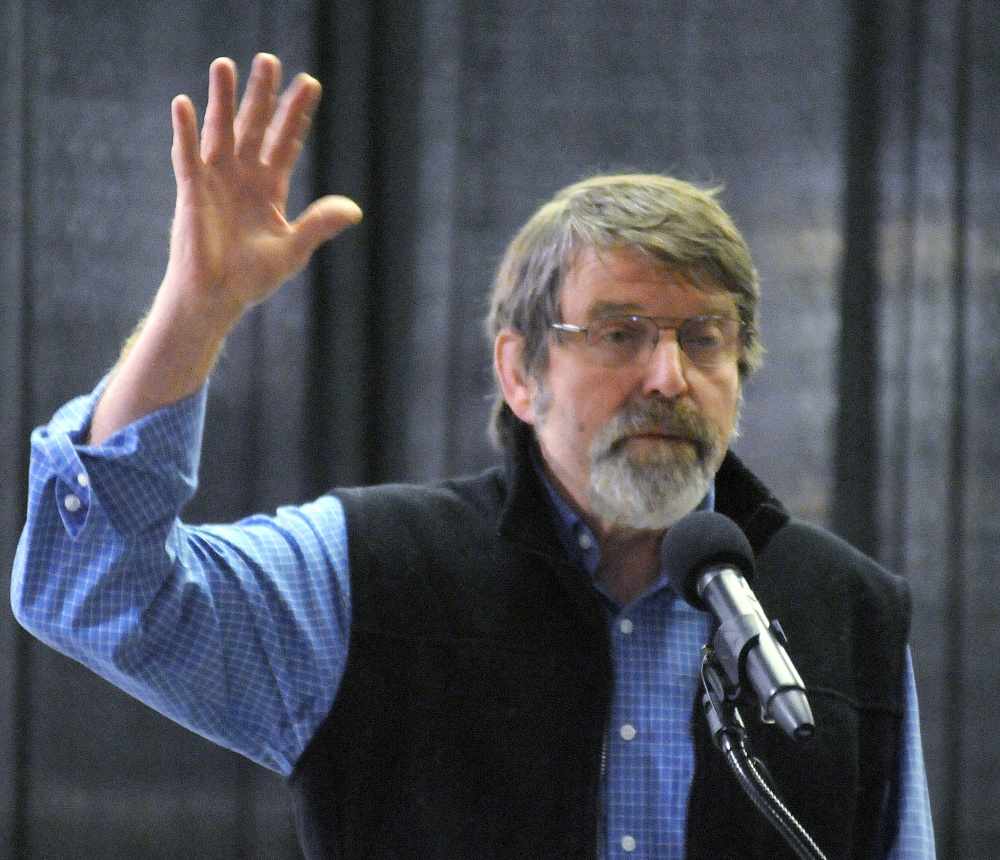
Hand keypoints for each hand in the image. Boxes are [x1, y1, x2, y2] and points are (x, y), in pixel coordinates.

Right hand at [89, 54, 359, 444]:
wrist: (217, 298)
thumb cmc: (252, 278)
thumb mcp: (293, 249)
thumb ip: (320, 225)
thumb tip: (355, 209)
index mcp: (268, 189)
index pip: (286, 143)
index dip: (296, 115)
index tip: (309, 84)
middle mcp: (242, 177)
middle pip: (254, 126)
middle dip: (263, 95)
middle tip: (269, 59)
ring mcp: (215, 181)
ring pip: (220, 130)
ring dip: (222, 99)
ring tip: (225, 64)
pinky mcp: (192, 192)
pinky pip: (187, 155)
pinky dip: (185, 131)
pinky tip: (184, 103)